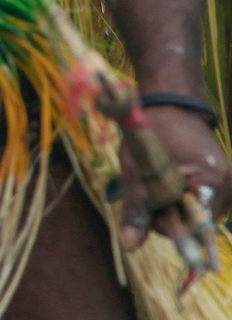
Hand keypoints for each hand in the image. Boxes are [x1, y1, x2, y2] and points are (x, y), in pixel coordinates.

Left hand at [116, 103, 230, 255]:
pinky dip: (183, 199)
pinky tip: (171, 183)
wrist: (171, 104)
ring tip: (159, 183)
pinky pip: (201, 203)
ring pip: (197, 215)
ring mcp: (229, 184)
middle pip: (195, 224)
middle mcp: (228, 186)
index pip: (194, 226)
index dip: (168, 225)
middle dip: (169, 216)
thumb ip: (136, 209)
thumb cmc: (151, 131)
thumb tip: (129, 248)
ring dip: (175, 207)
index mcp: (213, 180)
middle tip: (149, 191)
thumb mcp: (136, 168)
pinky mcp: (223, 182)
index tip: (152, 215)